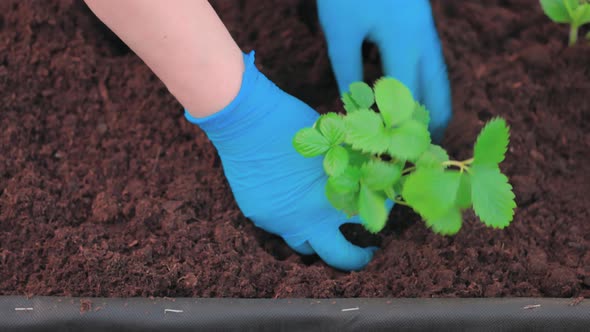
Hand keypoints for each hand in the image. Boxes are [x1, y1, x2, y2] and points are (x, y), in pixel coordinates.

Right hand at [185, 52, 391, 270]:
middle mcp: (309, 219)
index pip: (369, 215)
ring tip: (323, 228)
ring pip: (304, 246)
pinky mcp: (259, 216)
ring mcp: (281, 222)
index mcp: (335, 199)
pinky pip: (278, 226)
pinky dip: (289, 217)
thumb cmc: (293, 123)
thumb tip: (369, 170)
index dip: (380, 208)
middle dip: (355, 258)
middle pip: (338, 256)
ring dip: (317, 240)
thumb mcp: (333, 142)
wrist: (247, 122)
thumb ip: (349, 166)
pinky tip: (289, 198)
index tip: (382, 203)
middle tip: (366, 252)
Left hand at [317, 0, 451, 141]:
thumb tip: (351, 108)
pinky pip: (432, 69)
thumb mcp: (341, 32)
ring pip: (439, 82)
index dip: (399, 129)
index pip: (407, 100)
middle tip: (416, 153)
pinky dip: (427, 92)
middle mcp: (425, 44)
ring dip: (431, 110)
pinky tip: (413, 102)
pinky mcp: (423, 29)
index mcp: (406, 46)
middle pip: (438, 95)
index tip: (392, 156)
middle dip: (430, 126)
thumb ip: (347, 71)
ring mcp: (428, 35)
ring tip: (416, 135)